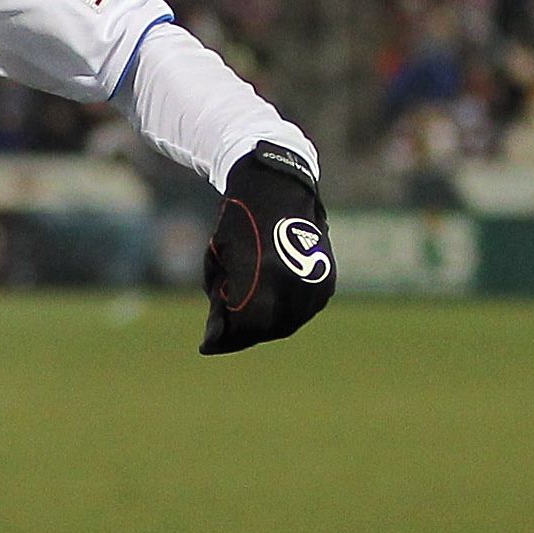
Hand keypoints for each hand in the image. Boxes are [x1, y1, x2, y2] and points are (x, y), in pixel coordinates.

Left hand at [200, 142, 333, 354]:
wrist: (278, 188)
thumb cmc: (239, 222)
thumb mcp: (220, 259)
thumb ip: (220, 298)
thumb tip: (218, 336)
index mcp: (265, 272)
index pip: (246, 324)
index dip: (225, 338)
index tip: (207, 344)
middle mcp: (295, 279)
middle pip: (267, 328)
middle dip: (243, 334)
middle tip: (224, 336)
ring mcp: (314, 281)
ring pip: (288, 323)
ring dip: (264, 327)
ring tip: (243, 324)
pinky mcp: (326, 281)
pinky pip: (303, 311)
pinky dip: (284, 315)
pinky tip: (267, 312)